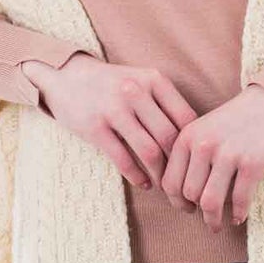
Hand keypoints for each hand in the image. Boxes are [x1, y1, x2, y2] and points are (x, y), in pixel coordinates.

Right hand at [24, 53, 197, 190]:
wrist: (66, 76)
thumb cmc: (114, 85)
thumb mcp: (142, 82)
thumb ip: (166, 104)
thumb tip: (196, 140)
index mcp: (154, 80)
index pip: (186, 118)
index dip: (194, 144)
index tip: (197, 163)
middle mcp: (136, 91)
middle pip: (170, 137)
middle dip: (179, 165)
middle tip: (183, 182)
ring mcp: (114, 109)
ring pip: (150, 151)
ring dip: (160, 175)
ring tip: (164, 186)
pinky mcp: (94, 127)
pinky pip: (123, 159)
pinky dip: (137, 176)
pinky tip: (143, 184)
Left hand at [156, 78, 263, 231]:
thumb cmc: (241, 118)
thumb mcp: (207, 128)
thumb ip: (192, 154)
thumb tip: (183, 194)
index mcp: (188, 136)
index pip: (170, 181)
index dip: (176, 202)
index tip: (187, 208)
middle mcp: (204, 145)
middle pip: (189, 195)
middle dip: (197, 212)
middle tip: (206, 217)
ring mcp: (228, 154)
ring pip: (210, 202)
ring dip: (213, 220)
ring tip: (218, 224)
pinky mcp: (253, 163)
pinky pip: (240, 200)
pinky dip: (239, 214)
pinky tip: (241, 217)